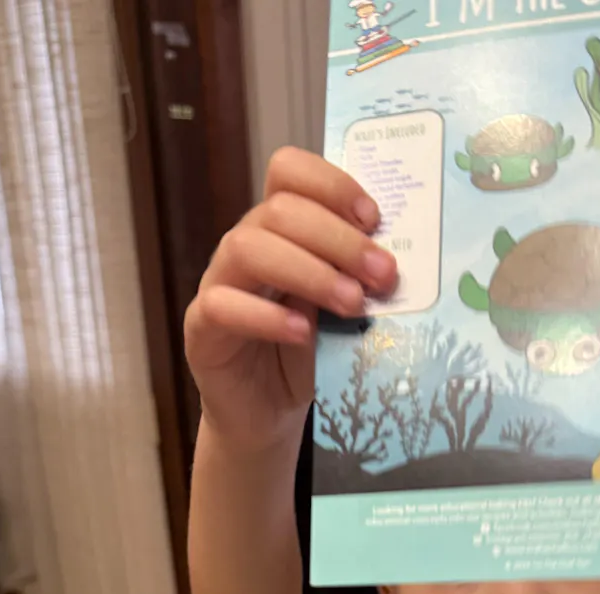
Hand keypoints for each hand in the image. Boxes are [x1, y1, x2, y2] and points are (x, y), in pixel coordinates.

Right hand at [184, 148, 396, 452]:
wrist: (268, 415)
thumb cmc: (309, 357)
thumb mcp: (343, 313)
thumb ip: (359, 281)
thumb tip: (397, 264)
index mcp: (279, 229)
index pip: (289, 173)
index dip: (331, 184)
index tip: (375, 218)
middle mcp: (245, 245)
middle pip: (278, 210)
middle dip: (339, 239)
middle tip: (382, 273)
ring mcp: (219, 283)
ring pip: (248, 248)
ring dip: (309, 271)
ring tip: (352, 304)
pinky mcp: (202, 328)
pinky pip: (223, 306)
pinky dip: (267, 316)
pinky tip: (303, 332)